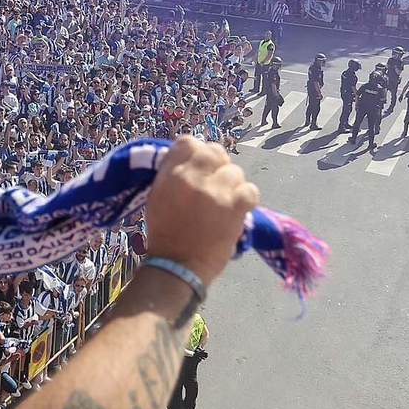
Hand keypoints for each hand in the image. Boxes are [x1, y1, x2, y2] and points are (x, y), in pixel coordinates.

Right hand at [144, 136, 258, 282]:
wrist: (177, 266)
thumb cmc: (164, 234)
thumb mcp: (157, 197)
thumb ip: (172, 175)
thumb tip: (191, 160)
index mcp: (170, 174)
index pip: (188, 142)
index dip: (197, 152)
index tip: (199, 166)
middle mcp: (193, 177)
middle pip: (215, 151)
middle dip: (218, 164)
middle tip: (217, 182)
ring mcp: (216, 191)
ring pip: (235, 171)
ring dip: (232, 185)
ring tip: (225, 201)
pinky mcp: (235, 207)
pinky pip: (250, 190)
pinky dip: (246, 199)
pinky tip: (237, 209)